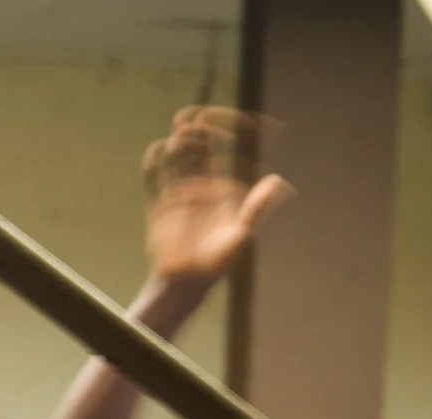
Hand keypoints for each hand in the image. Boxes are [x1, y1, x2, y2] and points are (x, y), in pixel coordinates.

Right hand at [142, 107, 292, 287]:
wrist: (185, 283)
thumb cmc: (217, 263)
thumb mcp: (241, 235)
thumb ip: (256, 208)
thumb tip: (278, 180)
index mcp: (226, 184)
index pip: (233, 145)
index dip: (238, 127)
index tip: (246, 122)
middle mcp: (203, 182)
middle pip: (203, 139)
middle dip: (203, 123)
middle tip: (199, 123)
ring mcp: (179, 190)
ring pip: (179, 150)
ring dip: (180, 137)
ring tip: (182, 138)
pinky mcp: (157, 202)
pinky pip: (153, 174)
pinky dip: (154, 159)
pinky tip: (158, 152)